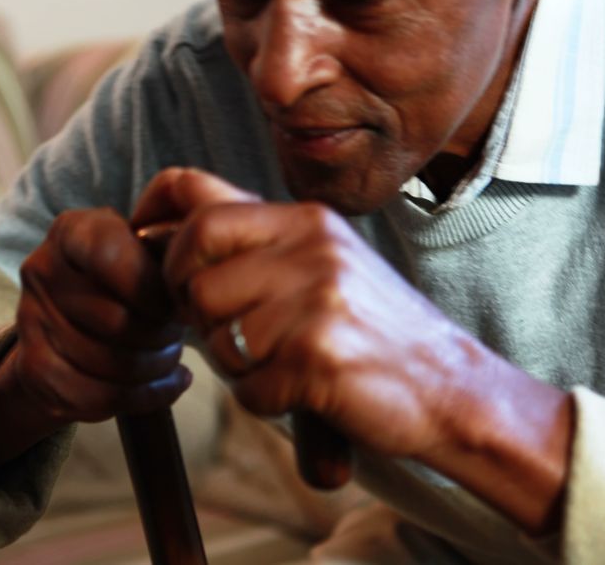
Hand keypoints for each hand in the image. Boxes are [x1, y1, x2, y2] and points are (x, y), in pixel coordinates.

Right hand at [7, 206, 188, 424]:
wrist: (66, 326)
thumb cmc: (124, 282)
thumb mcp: (143, 253)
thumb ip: (166, 259)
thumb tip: (191, 294)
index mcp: (73, 231)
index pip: (112, 255)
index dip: (154, 287)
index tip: (178, 305)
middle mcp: (42, 269)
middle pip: (118, 319)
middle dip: (163, 335)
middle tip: (177, 334)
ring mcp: (32, 322)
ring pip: (114, 363)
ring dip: (158, 366)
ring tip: (169, 356)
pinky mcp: (35, 370)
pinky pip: (103, 395)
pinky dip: (148, 394)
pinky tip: (168, 383)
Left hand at [144, 168, 572, 533]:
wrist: (453, 388)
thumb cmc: (378, 332)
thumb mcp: (326, 263)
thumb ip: (260, 244)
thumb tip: (161, 234)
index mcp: (307, 220)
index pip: (198, 202)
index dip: (157, 230)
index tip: (151, 259)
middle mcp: (312, 248)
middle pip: (194, 270)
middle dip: (193, 307)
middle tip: (226, 329)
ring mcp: (317, 300)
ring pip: (216, 334)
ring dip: (237, 364)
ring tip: (284, 365)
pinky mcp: (319, 356)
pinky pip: (249, 388)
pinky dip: (267, 402)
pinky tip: (307, 394)